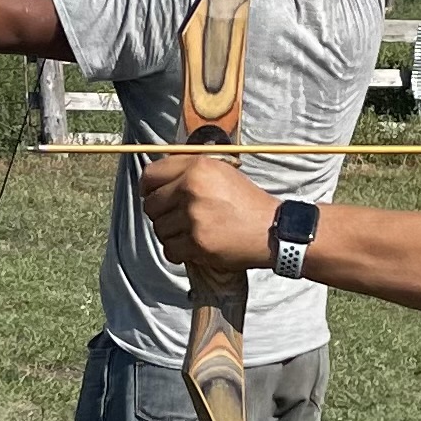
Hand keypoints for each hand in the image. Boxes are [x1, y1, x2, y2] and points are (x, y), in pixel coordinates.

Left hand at [140, 152, 279, 277]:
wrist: (272, 229)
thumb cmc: (246, 202)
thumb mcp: (222, 172)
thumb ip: (189, 170)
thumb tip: (155, 180)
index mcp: (197, 167)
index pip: (151, 175)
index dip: (147, 188)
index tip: (152, 195)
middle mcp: (192, 189)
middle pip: (152, 205)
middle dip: (161, 214)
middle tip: (179, 219)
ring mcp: (194, 217)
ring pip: (159, 229)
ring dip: (171, 235)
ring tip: (192, 233)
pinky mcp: (197, 242)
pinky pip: (170, 250)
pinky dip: (178, 252)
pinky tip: (193, 248)